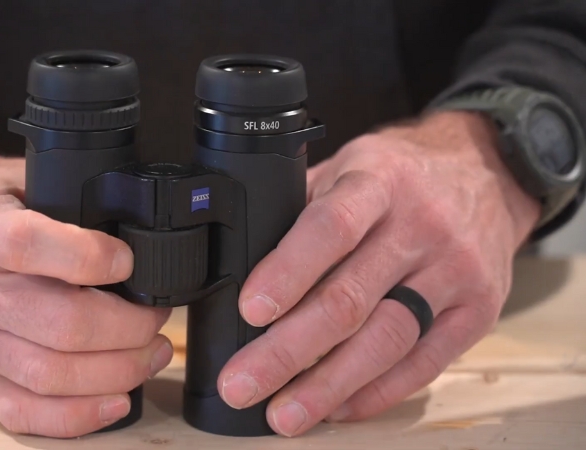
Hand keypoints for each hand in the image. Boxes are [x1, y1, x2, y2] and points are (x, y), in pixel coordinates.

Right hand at [0, 153, 172, 437]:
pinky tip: (117, 401)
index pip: (27, 246)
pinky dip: (77, 416)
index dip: (89, 258)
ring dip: (118, 371)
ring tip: (152, 353)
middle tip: (157, 315)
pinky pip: (24, 412)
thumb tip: (132, 217)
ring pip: (51, 375)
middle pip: (60, 325)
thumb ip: (65, 195)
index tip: (129, 261)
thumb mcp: (15, 177)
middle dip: (129, 326)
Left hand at [218, 111, 540, 435]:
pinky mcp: (478, 311)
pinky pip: (423, 363)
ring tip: (283, 413)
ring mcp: (455, 271)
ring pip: (386, 340)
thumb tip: (241, 263)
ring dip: (328, 386)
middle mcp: (421, 226)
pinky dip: (376, 393)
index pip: (331, 228)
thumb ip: (302, 207)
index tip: (250, 311)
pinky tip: (336, 406)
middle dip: (288, 351)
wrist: (486, 172)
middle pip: (350, 299)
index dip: (288, 272)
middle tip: (242, 384)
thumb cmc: (399, 176)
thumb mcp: (348, 166)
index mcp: (378, 181)